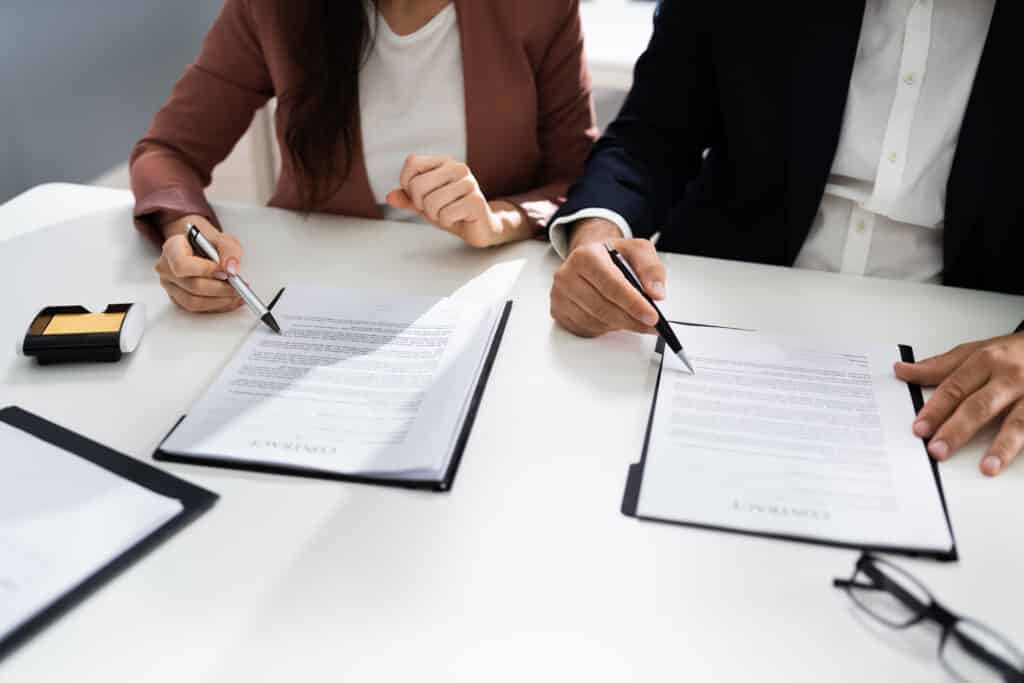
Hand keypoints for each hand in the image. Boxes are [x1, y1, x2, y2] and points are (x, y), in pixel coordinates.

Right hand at [155, 215, 243, 312]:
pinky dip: (218, 306)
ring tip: (238, 294)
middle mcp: (167, 269)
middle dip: (220, 289)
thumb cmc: (208, 243)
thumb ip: (229, 250)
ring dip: (221, 301)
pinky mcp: (178, 300)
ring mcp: (171, 286)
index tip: (225, 272)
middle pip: (192, 286)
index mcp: (172, 248)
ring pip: (194, 302)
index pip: (182, 265)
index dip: (205, 271)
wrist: (201, 248)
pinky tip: (231, 300)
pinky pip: (197, 309)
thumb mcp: (223, 238)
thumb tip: (231, 270)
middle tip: (239, 286)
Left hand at [386, 154, 526, 247]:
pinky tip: (458, 219)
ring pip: (430, 203)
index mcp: (444, 162)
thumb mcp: (425, 204)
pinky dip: (447, 222)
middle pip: (417, 185)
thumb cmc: (452, 212)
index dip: (407, 183)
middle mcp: (458, 167)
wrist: (480, 228)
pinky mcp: (476, 202)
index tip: (420, 196)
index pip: (412, 162)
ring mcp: (469, 183)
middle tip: (436, 210)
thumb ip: (407, 199)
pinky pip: (445, 215)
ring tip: (448, 214)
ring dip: (435, 216)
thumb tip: (389, 197)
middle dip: (421, 205)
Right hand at [550, 218, 664, 337]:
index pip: (611, 285)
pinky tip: (613, 318)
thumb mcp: (638, 251)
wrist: (590, 258)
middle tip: (651, 325)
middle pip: (603, 307)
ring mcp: (559, 295)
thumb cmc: (612, 255)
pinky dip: (604, 328)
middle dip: (631, 320)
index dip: (633, 303)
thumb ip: (651, 270)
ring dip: (619, 325)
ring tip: (634, 319)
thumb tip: (656, 294)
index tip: (652, 317)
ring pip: (595, 321)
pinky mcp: (558, 311)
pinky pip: (586, 329)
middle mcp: (567, 275)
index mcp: (585, 256)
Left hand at [895, 333, 1023, 475]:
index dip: (935, 409)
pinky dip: (1023, 445)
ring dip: (1002, 445)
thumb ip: (940, 366)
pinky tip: (1011, 462)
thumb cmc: (1012, 352)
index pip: (954, 388)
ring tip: (987, 467)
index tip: (919, 428)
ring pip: (1017, 421)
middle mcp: (1009, 376)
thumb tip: (903, 371)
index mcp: (985, 360)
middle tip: (938, 450)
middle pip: (979, 405)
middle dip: (957, 429)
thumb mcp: (976, 351)